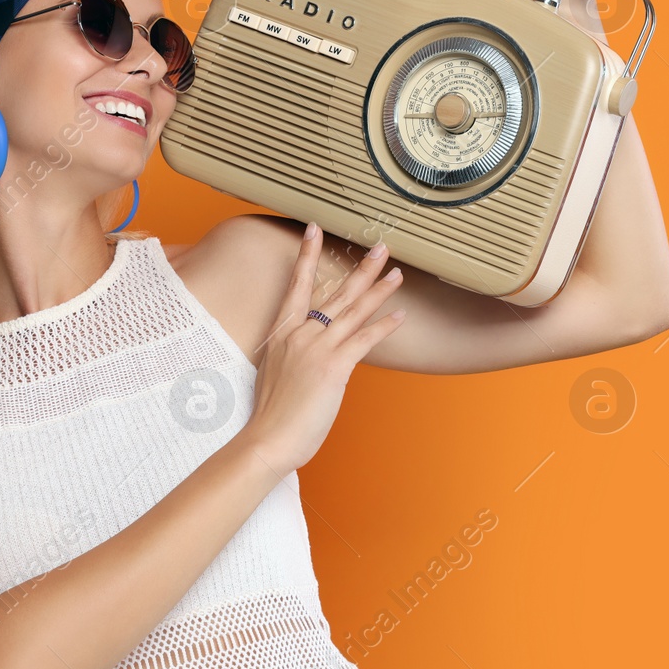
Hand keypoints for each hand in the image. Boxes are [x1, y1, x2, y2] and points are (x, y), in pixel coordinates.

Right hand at [238, 225, 407, 476]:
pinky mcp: (333, 368)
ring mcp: (316, 349)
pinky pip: (363, 340)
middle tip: (380, 246)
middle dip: (361, 268)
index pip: (297, 285)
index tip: (314, 230)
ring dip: (378, 290)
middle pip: (335, 293)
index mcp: (282, 334)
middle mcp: (299, 335)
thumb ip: (295, 354)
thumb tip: (311, 351)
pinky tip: (400, 316)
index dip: (307, 255)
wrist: (268, 438)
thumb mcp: (276, 373)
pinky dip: (383, 327)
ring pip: (353, 311)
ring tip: (397, 273)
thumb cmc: (271, 414)